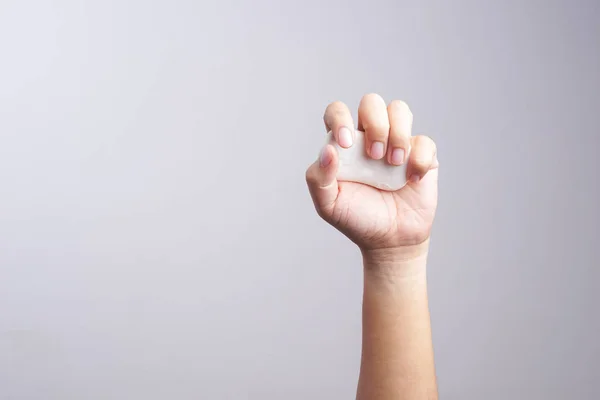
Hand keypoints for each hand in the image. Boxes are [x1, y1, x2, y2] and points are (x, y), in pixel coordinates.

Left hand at [306, 93, 438, 253]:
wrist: (389, 241)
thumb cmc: (356, 219)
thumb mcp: (328, 205)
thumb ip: (318, 179)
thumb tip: (328, 150)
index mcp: (344, 144)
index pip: (337, 111)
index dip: (340, 118)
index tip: (345, 144)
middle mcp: (370, 137)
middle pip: (371, 102)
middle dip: (375, 124)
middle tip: (374, 156)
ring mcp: (397, 143)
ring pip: (400, 110)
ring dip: (398, 134)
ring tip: (394, 164)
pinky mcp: (422, 155)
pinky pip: (424, 140)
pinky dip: (419, 158)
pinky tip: (411, 180)